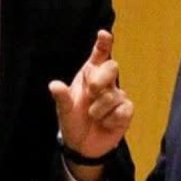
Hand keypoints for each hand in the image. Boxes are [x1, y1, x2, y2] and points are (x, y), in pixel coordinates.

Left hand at [49, 30, 132, 180]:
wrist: (83, 146)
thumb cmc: (73, 121)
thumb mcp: (64, 111)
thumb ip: (62, 98)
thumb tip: (54, 85)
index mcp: (89, 75)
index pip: (99, 55)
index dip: (103, 44)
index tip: (103, 34)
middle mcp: (106, 82)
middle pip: (112, 67)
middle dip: (100, 79)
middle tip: (90, 92)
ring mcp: (117, 96)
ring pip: (114, 95)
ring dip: (99, 109)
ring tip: (93, 117)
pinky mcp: (126, 111)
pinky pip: (122, 110)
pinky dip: (110, 120)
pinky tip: (105, 124)